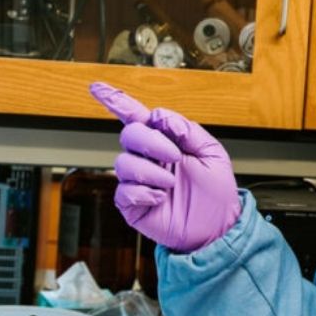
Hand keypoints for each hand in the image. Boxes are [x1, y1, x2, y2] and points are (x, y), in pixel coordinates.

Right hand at [89, 82, 242, 251]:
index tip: (97, 87)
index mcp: (165, 141)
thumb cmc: (216, 191)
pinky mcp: (133, 205)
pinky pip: (123, 192)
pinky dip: (142, 192)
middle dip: (150, 141)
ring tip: (171, 183)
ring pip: (123, 163)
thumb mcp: (213, 154)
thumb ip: (188, 130)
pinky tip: (160, 197)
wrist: (218, 227)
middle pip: (129, 134)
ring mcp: (138, 181)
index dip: (115, 101)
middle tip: (174, 155)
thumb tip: (160, 117)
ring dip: (150, 171)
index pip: (135, 117)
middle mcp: (148, 158)